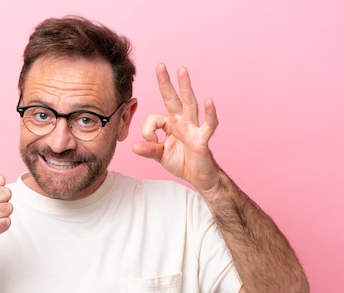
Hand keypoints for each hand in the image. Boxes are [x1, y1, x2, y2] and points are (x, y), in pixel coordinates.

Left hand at [133, 64, 220, 192]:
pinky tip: (209, 101)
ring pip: (190, 104)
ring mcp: (193, 128)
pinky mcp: (202, 139)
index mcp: (170, 124)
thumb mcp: (160, 156)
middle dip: (166, 82)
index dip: (148, 131)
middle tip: (160, 65)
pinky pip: (208, 125)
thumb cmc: (182, 162)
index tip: (150, 142)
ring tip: (182, 70)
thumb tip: (134, 147)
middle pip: (173, 98)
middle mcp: (182, 122)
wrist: (199, 177)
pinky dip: (210, 114)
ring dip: (186, 87)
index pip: (154, 118)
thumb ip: (148, 150)